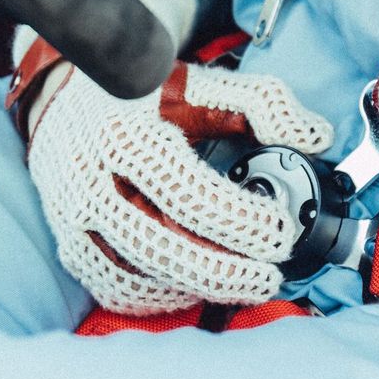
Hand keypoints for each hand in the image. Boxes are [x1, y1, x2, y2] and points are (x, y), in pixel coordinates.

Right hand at [26, 58, 332, 313]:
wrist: (63, 95)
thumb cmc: (142, 93)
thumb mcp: (202, 82)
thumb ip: (262, 102)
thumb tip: (314, 136)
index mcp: (124, 132)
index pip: (187, 193)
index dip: (239, 221)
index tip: (280, 231)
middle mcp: (88, 177)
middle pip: (160, 246)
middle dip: (224, 271)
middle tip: (269, 276)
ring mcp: (71, 215)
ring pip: (135, 275)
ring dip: (195, 288)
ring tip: (240, 282)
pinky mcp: (67, 241)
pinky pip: (112, 288)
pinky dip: (157, 297)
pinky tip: (194, 286)